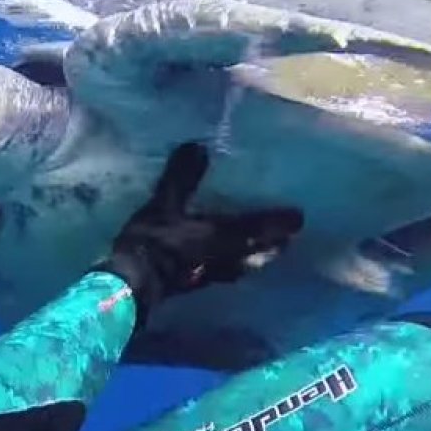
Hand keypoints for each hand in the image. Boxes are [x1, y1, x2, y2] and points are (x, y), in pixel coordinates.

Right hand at [103, 143, 303, 326]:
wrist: (130, 283)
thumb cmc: (153, 241)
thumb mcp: (164, 204)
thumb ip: (182, 177)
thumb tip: (198, 146)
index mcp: (223, 236)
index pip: (261, 228)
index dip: (280, 222)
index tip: (300, 218)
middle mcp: (225, 257)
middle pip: (259, 252)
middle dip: (275, 244)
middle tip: (290, 238)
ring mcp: (212, 274)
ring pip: (245, 266)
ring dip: (258, 258)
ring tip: (266, 253)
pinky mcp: (196, 283)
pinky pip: (225, 273)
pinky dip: (234, 266)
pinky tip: (228, 265)